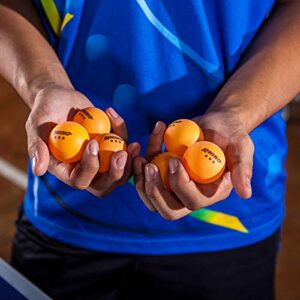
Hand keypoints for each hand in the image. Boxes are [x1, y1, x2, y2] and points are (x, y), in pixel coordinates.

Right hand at [26, 85, 139, 196]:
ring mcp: (101, 160)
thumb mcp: (37, 125)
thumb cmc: (45, 110)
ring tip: (134, 144)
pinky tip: (114, 115)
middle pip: (104, 185)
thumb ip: (37, 147)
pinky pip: (123, 146)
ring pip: (120, 172)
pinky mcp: (111, 146)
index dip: (89, 166)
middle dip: (116, 174)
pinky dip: (123, 133)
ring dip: (129, 162)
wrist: (59, 98)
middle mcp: (85, 170)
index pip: (80, 180)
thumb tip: (38, 171)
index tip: (93, 143)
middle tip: (122, 154)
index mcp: (66, 171)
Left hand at [133, 111, 253, 219]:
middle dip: (155, 191)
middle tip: (149, 167)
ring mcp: (174, 187)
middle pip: (168, 210)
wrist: (216, 123)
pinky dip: (138, 166)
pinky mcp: (163, 175)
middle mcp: (191, 195)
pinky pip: (145, 178)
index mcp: (211, 193)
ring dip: (140, 182)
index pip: (193, 201)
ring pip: (151, 199)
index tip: (174, 160)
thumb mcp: (241, 147)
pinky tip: (140, 148)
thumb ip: (243, 169)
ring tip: (139, 158)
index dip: (180, 185)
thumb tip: (246, 194)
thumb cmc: (231, 134)